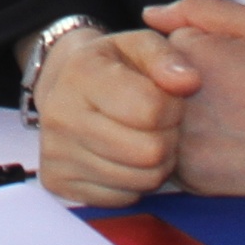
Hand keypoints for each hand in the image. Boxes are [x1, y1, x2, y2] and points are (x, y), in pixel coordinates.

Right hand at [33, 24, 192, 204]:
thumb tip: (189, 82)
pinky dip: (134, 183)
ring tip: (147, 139)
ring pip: (140, 180)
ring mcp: (55, 153)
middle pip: (149, 151)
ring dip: (156, 164)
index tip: (168, 100)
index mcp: (81, 74)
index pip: (151, 109)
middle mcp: (61, 115)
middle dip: (168, 138)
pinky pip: (122, 199)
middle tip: (161, 125)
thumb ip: (168, 58)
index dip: (173, 107)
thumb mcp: (138, 45)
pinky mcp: (58, 183)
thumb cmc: (112, 66)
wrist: (64, 87)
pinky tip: (127, 158)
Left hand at [142, 0, 244, 203]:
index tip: (222, 64)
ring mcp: (179, 147)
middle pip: (149, 86)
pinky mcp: (191, 181)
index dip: (187, 52)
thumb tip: (149, 14)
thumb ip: (198, 9)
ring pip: (155, 124)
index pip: (153, 46)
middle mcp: (173, 105)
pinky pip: (171, 158)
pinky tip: (227, 143)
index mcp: (185, 59)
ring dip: (178, 119)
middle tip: (226, 93)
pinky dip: (190, 150)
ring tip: (227, 118)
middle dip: (174, 86)